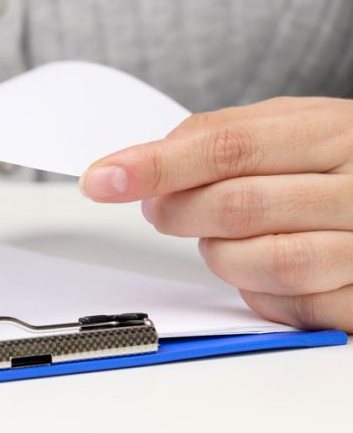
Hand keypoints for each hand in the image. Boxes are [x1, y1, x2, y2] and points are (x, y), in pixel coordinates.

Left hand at [80, 97, 352, 332]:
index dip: (155, 164)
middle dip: (178, 211)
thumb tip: (146, 161)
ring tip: (219, 237)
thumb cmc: (341, 160)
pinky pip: (292, 306)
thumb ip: (220, 136)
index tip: (103, 178)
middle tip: (162, 208)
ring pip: (263, 261)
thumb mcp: (290, 125)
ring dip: (220, 254)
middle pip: (236, 204)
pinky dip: (258, 291)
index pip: (225, 146)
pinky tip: (261, 268)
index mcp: (334, 131)